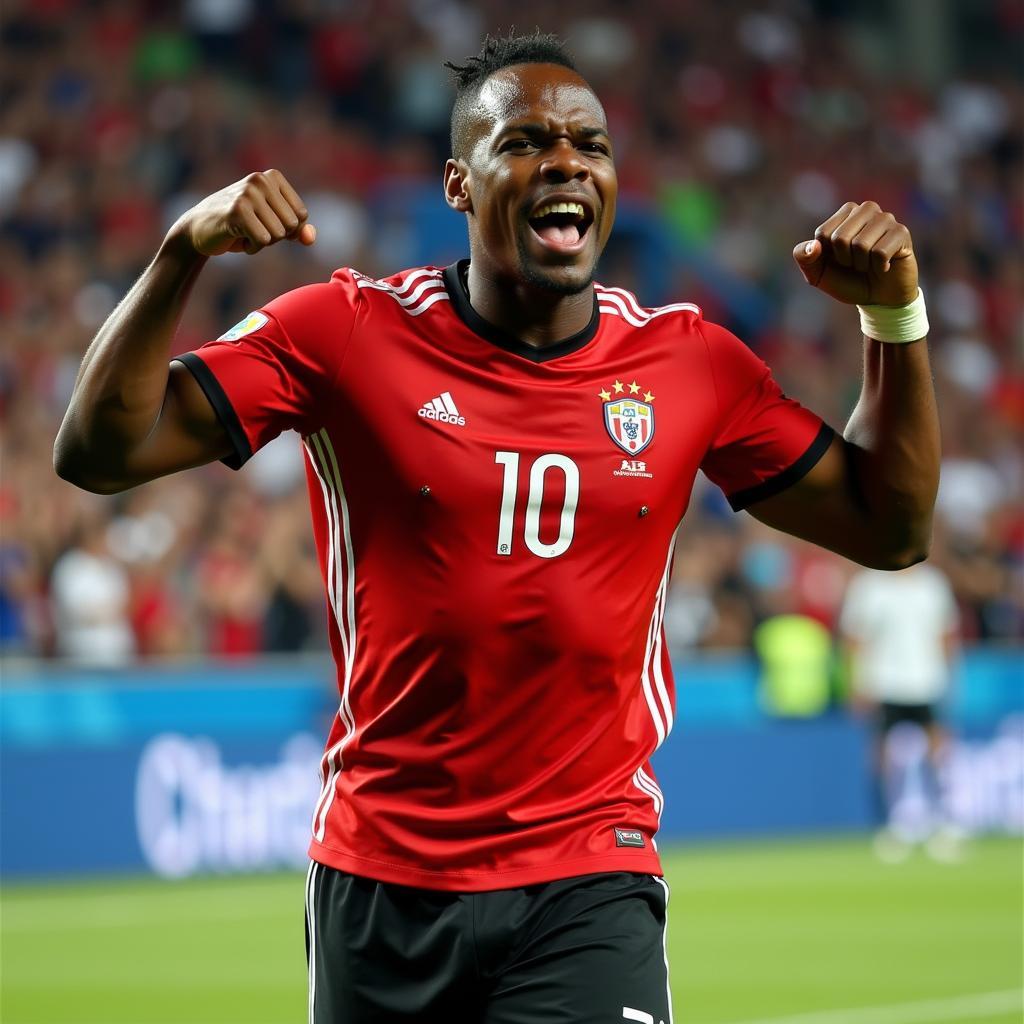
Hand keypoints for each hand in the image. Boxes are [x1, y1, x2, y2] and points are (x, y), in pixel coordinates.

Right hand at [171, 169, 315, 256]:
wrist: (198, 229)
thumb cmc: (240, 226)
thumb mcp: (272, 225)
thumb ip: (297, 230)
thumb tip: (311, 237)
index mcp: (273, 177)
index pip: (302, 216)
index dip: (287, 229)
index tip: (265, 222)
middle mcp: (261, 180)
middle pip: (292, 226)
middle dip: (275, 236)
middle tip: (252, 228)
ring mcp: (248, 193)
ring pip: (278, 235)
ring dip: (262, 242)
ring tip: (243, 231)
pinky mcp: (237, 210)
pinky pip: (262, 241)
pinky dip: (251, 247)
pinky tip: (237, 236)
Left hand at [793, 201, 916, 306]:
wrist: (879, 299)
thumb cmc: (848, 280)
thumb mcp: (818, 274)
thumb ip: (804, 258)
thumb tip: (814, 246)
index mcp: (844, 213)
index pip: (823, 234)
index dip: (826, 256)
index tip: (839, 260)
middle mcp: (866, 209)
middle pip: (840, 238)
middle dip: (844, 260)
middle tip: (856, 264)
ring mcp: (886, 219)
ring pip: (860, 245)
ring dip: (861, 264)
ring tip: (869, 264)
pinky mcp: (902, 232)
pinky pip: (880, 253)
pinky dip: (879, 267)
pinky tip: (885, 265)